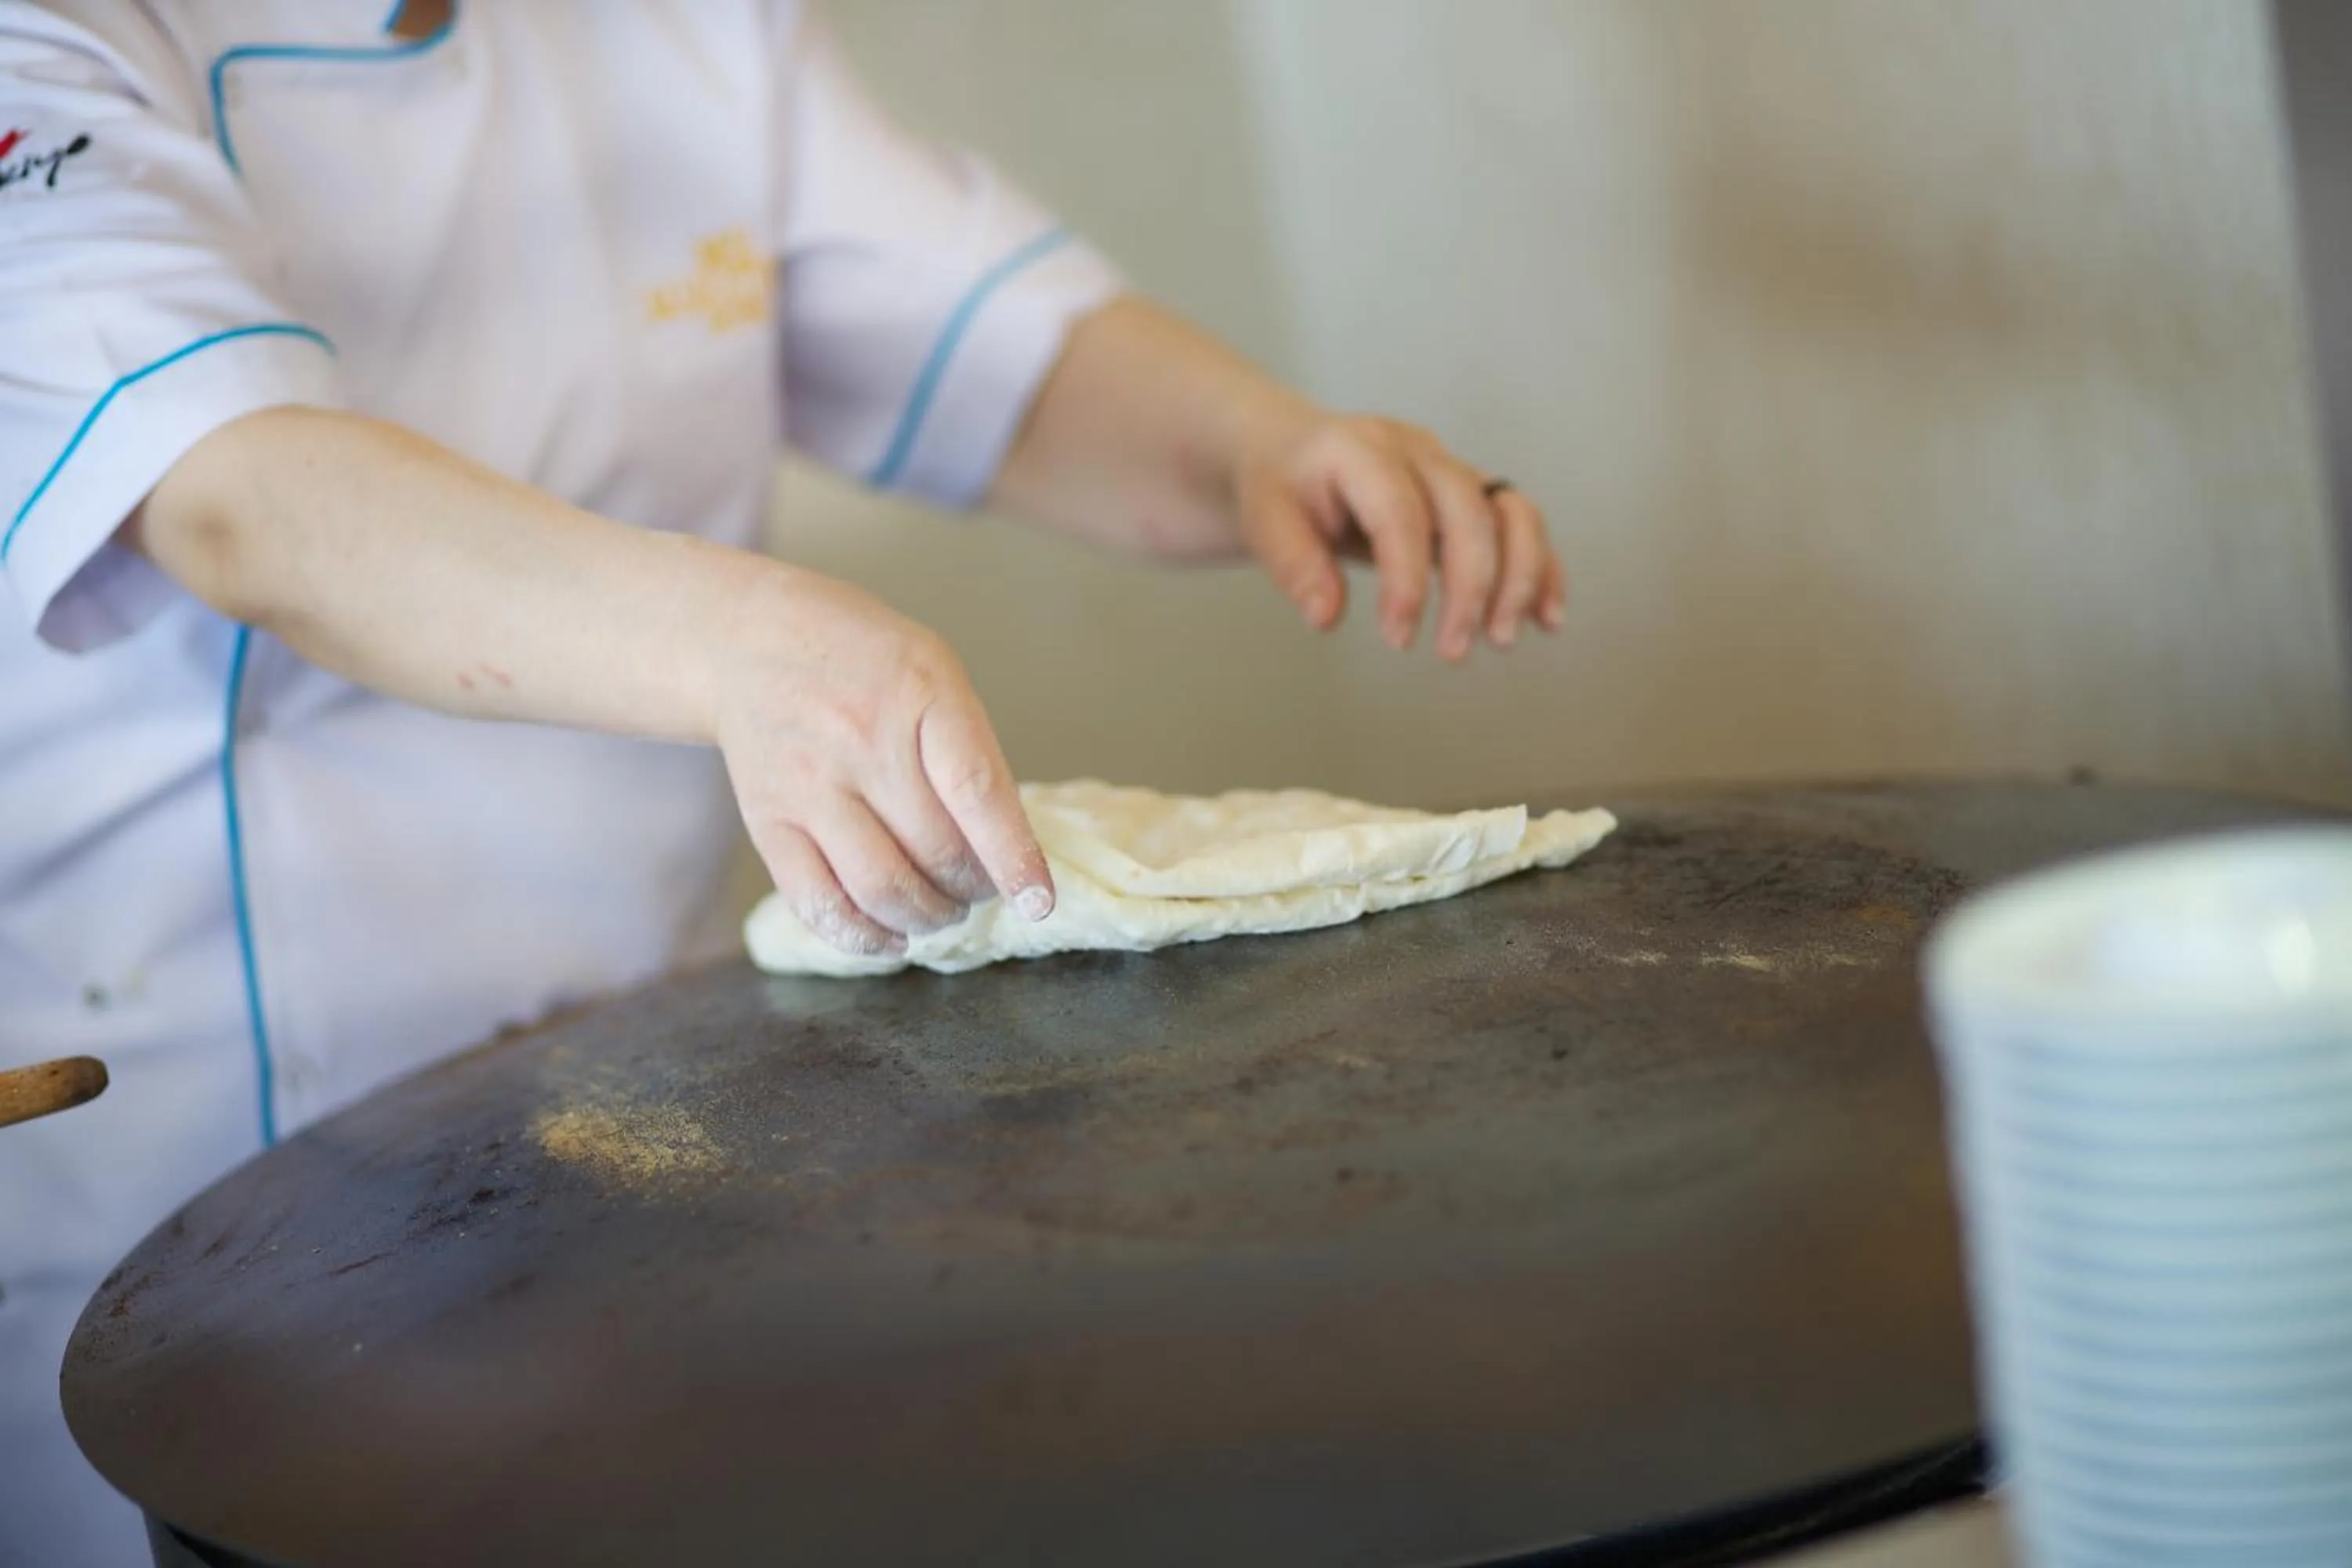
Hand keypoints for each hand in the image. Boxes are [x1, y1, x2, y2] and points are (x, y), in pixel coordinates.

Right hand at [712, 567, 1053, 957]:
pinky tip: (891, 937)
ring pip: (881, 889)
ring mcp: (808, 785)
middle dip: (973, 889)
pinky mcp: (768, 823)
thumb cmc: (862, 660)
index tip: (1037, 902)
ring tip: (941, 910)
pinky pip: (818, 903)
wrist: (750, 641)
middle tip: (979, 888)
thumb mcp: (933, 672)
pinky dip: (864, 938)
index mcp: (920, 695)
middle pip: (935, 852)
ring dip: (927, 918)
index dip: (1012, 857)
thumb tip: (1003, 851)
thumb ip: (968, 750)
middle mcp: (860, 742)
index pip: (976, 792)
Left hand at [1235, 412, 1566, 659]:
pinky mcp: (1471, 493)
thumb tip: (1327, 618)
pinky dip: (1541, 569)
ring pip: (1511, 511)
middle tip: (1453, 652)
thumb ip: (1294, 566)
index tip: (1398, 639)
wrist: (1295, 451)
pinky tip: (1545, 618)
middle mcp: (1417, 452)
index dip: (1406, 580)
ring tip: (1502, 638)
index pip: (1400, 513)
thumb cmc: (1282, 487)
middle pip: (1469, 511)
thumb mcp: (1264, 520)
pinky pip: (1521, 525)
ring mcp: (1451, 469)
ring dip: (1520, 577)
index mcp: (1362, 451)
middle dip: (1471, 587)